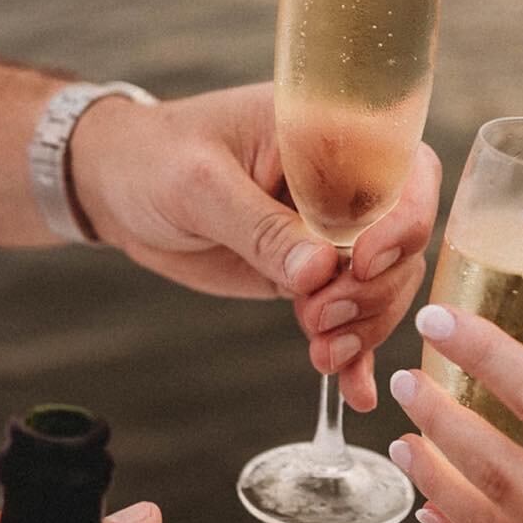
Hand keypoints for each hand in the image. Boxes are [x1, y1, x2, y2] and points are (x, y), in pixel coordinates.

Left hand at [71, 83, 439, 409]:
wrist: (119, 188)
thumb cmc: (156, 158)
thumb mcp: (200, 185)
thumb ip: (258, 226)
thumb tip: (317, 272)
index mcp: (327, 132)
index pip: (403, 169)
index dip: (402, 219)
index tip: (361, 262)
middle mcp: (342, 181)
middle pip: (403, 239)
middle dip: (375, 288)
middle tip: (320, 317)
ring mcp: (329, 232)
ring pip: (384, 283)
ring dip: (364, 325)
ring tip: (320, 351)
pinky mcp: (310, 274)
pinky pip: (347, 313)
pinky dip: (354, 351)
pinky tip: (354, 391)